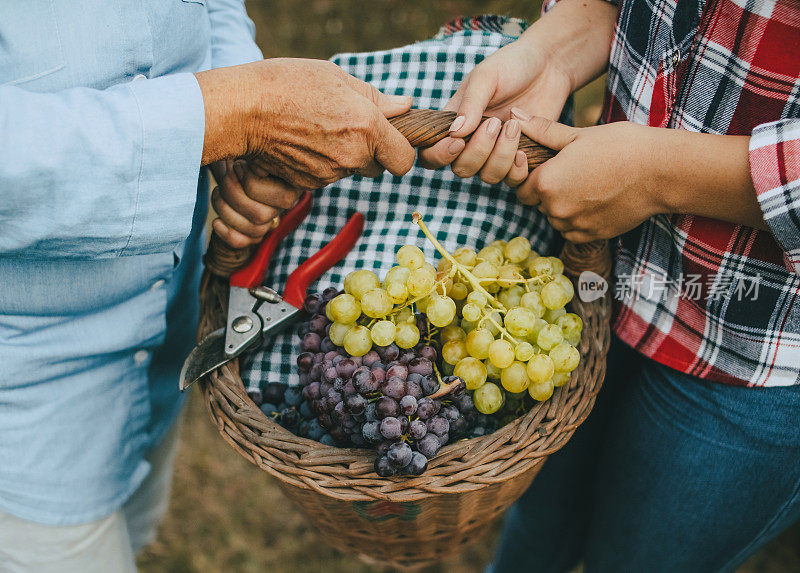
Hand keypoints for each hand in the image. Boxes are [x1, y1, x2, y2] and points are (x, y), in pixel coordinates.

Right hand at [196, 58, 415, 187]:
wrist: (242, 111)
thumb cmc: (288, 85)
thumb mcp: (336, 77)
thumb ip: (376, 97)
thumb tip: (404, 106)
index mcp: (367, 127)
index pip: (404, 160)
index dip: (400, 151)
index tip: (390, 139)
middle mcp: (352, 156)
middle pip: (376, 167)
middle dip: (369, 152)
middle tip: (346, 126)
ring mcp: (329, 174)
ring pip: (348, 170)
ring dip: (342, 155)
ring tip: (316, 127)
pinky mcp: (308, 185)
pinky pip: (325, 177)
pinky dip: (319, 163)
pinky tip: (302, 141)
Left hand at [209, 159, 301, 247]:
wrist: (229, 172)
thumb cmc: (240, 157)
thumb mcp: (248, 149)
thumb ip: (255, 154)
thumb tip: (256, 165)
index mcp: (290, 187)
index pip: (279, 197)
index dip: (250, 181)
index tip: (236, 165)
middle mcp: (281, 208)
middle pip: (260, 215)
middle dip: (232, 194)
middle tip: (222, 177)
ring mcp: (267, 223)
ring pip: (251, 229)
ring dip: (225, 209)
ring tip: (216, 192)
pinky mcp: (251, 234)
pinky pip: (241, 242)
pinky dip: (225, 233)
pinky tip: (216, 221)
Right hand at [419, 39, 570, 184]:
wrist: (550, 64)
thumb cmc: (512, 65)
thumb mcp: (486, 77)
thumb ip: (470, 104)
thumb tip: (454, 133)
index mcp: (455, 123)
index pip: (431, 153)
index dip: (439, 155)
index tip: (458, 142)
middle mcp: (472, 142)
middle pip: (461, 169)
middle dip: (478, 151)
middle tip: (494, 122)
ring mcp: (497, 152)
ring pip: (488, 176)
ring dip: (500, 156)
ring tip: (514, 125)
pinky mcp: (520, 158)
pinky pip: (513, 179)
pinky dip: (518, 168)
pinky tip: (525, 147)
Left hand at [511, 115, 765, 241]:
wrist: (661, 172)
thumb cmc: (620, 146)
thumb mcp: (578, 135)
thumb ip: (543, 131)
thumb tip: (514, 116)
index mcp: (546, 183)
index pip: (522, 187)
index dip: (532, 176)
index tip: (548, 166)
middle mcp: (555, 209)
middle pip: (538, 204)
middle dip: (547, 191)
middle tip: (571, 173)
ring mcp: (574, 226)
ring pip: (556, 218)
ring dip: (563, 206)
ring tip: (587, 185)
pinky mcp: (592, 236)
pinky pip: (573, 231)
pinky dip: (578, 220)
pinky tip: (596, 200)